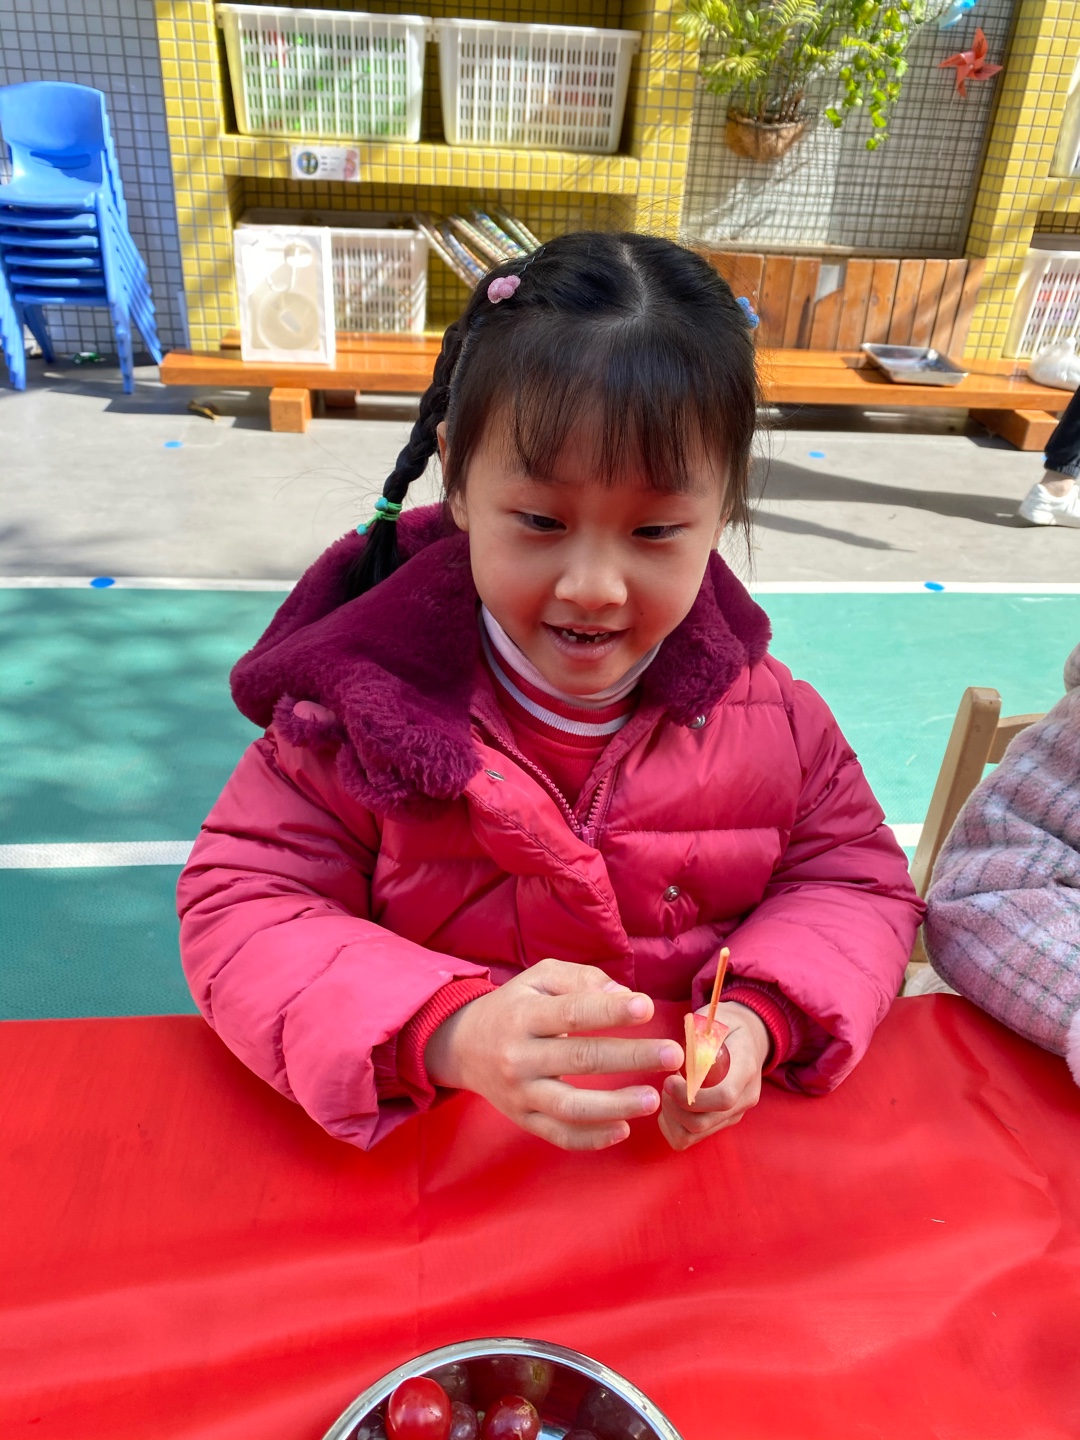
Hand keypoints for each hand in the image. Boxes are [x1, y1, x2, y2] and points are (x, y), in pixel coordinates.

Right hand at [424, 958, 683, 1150]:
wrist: (462, 1045)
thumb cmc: (515, 1005)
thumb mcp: (540, 978)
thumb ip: (582, 980)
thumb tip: (624, 995)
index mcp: (524, 1014)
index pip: (571, 1012)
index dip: (609, 1011)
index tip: (647, 1008)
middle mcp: (519, 1056)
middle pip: (579, 1059)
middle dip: (630, 1056)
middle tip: (672, 1054)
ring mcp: (520, 1093)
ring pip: (570, 1107)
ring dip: (615, 1105)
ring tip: (653, 1099)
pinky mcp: (523, 1119)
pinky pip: (559, 1135)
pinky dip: (592, 1138)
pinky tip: (623, 1129)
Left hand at [658, 1001, 769, 1151]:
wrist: (750, 1039)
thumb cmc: (727, 1026)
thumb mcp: (714, 1020)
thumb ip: (698, 1036)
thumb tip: (676, 1055)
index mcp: (746, 1070)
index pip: (723, 1098)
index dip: (689, 1095)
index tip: (669, 1079)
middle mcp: (744, 1099)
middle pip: (703, 1122)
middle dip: (673, 1106)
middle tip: (665, 1084)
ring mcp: (733, 1114)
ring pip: (694, 1135)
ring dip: (671, 1117)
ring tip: (668, 1093)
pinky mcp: (721, 1123)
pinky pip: (690, 1138)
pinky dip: (672, 1125)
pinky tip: (671, 1104)